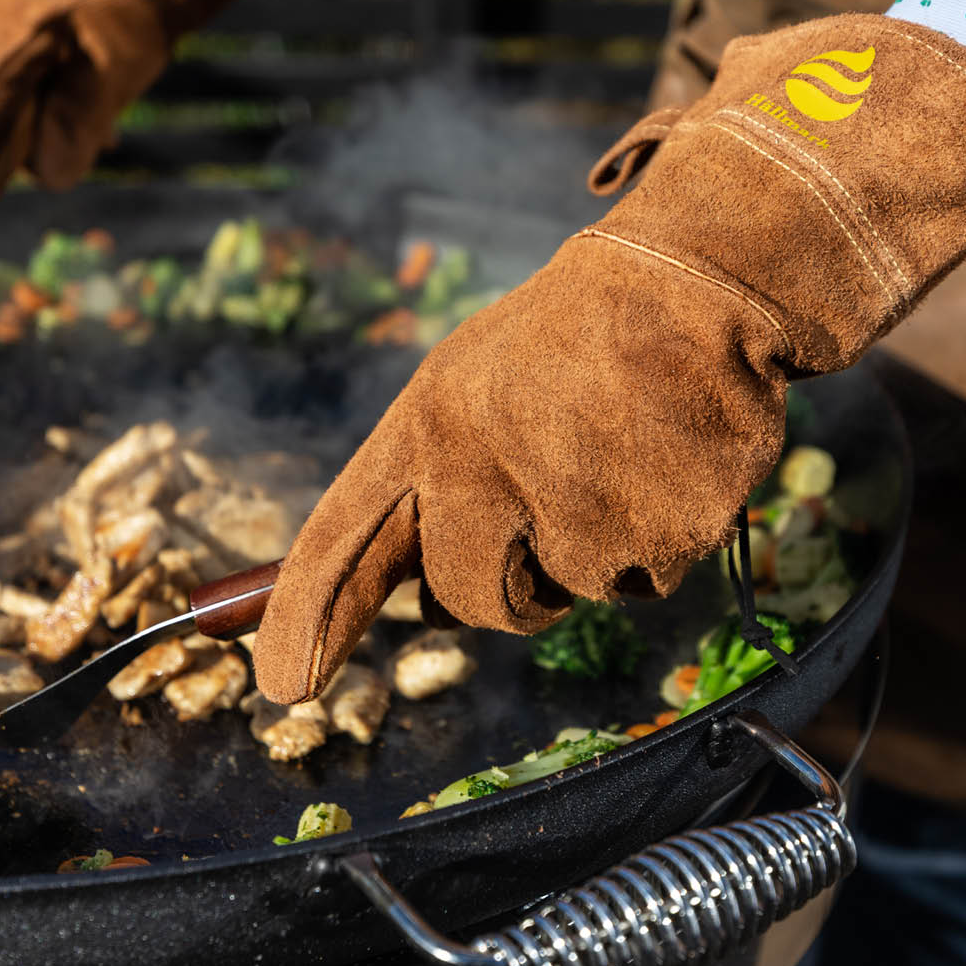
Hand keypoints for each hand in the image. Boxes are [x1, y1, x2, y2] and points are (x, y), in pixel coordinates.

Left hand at [254, 12, 965, 702]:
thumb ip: (435, 484)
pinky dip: (657, 535)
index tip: (280, 685)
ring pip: (573, 592)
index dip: (309, 615)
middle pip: (472, 601)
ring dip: (592, 548)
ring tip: (614, 454)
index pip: (347, 537)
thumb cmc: (563, 343)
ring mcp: (579, 500)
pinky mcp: (666, 528)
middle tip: (544, 525)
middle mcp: (488, 466)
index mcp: (428, 424)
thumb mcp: (467, 386)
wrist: (685, 281)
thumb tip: (420, 599)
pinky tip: (661, 459)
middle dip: (506, 591)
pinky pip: (649, 576)